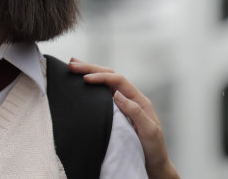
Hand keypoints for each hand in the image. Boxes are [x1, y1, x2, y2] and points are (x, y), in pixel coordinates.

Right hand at [68, 58, 179, 178]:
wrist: (154, 163)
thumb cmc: (154, 149)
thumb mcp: (149, 131)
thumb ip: (135, 111)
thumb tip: (117, 94)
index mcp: (139, 100)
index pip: (118, 81)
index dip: (101, 77)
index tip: (85, 78)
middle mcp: (131, 98)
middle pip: (110, 76)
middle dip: (91, 68)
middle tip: (72, 64)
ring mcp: (124, 103)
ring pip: (106, 82)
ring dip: (91, 72)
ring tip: (74, 65)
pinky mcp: (117, 111)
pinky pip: (103, 93)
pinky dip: (92, 84)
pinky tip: (83, 80)